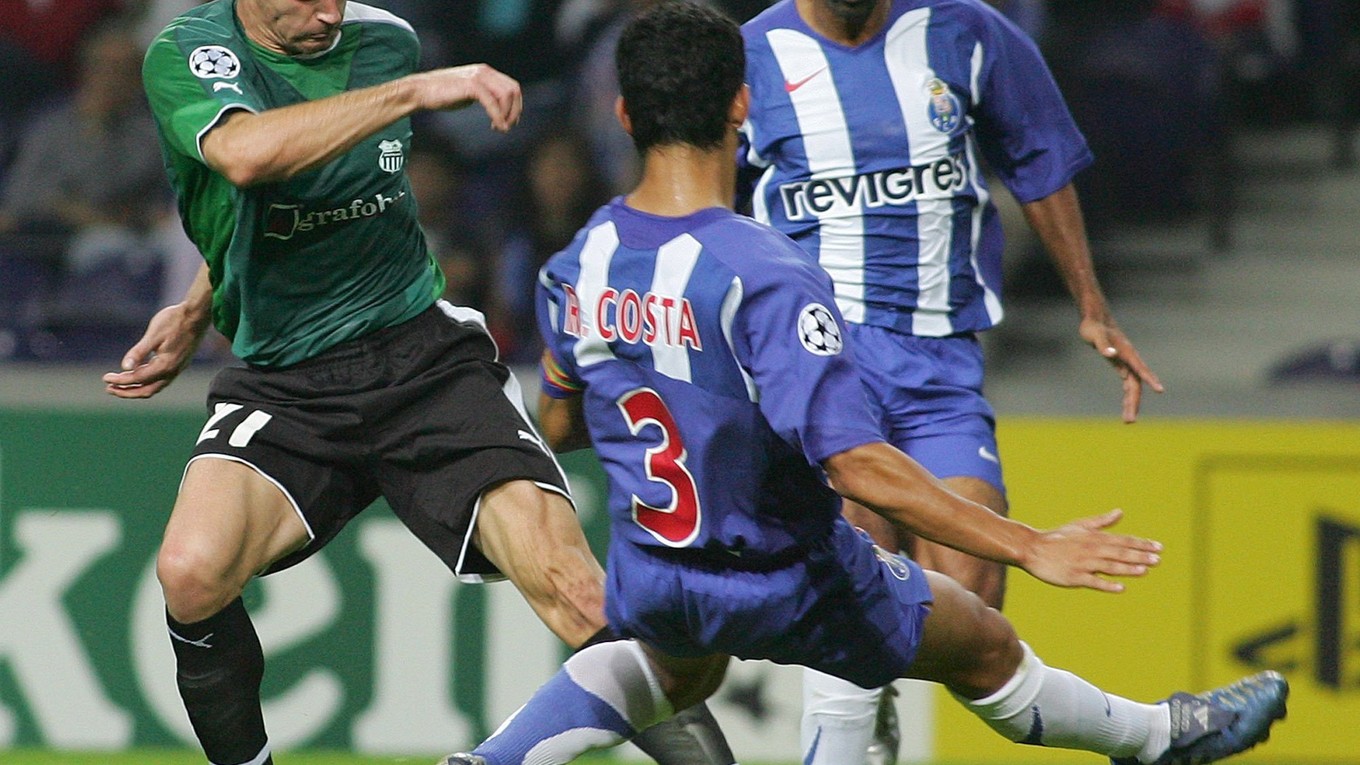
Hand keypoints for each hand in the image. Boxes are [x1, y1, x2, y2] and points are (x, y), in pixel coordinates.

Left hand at [102, 302, 209, 398]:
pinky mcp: (178, 364)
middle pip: (146, 391)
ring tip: (120, 385)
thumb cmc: (174, 321)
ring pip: (153, 387)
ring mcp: (177, 369)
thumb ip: (139, 352)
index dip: (120, 381)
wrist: (196, 315)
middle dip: (127, 392)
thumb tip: (125, 367)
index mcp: (165, 365)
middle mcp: (172, 371)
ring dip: (136, 388)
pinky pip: (160, 380)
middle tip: (109, 388)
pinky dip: (145, 381)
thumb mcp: (153, 334)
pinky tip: (137, 372)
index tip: (105, 378)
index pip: (137, 379)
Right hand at [412, 63, 521, 131]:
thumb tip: (498, 108)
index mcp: (486, 72)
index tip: (509, 121)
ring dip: (507, 115)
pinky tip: (497, 127)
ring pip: (506, 95)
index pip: (511, 86)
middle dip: (515, 110)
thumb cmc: (443, 94)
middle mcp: (484, 71)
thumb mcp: (468, 93)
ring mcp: (478, 77)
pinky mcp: (471, 85)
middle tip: (508, 126)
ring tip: (500, 128)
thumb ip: (484, 96)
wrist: (421, 91)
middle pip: (513, 90)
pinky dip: (498, 117)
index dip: (516, 105)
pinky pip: (492, 102)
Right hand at [1020, 509, 1161, 592]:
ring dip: (1128, 568)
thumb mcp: (1080, 526)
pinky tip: (1121, 588)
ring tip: (1145, 570)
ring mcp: (1083, 564)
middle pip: (1119, 553)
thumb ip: (1102, 522)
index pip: (1123, 540)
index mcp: (1094, 538)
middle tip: (1158, 560)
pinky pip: (1094, 582)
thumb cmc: (1057, 538)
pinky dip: (1107, 584)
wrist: (1032, 548)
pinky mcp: (1074, 577)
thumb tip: (1120, 512)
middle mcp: (1091, 550)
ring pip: (1109, 566)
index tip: (1158, 547)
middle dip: (1140, 556)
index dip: (1141, 544)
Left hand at [1079, 317, 1164, 422]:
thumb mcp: (1095, 336)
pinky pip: (1127, 383)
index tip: (1160, 390)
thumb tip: (1110, 355)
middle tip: (1129, 422)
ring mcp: (1126, 363)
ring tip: (1128, 420)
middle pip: (1135, 385)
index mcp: (1127, 353)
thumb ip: (1103, 346)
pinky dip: (1127, 394)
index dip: (1150, 379)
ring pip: (1132, 386)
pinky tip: (1126, 405)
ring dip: (1131, 403)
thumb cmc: (1093, 327)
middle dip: (1133, 403)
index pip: (1140, 369)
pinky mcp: (1120, 365)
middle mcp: (1130, 360)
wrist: (1095, 320)